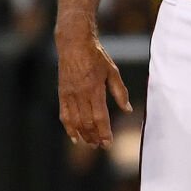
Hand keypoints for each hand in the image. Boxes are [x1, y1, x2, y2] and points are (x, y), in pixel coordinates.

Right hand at [56, 18, 131, 148]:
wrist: (74, 44)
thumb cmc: (96, 56)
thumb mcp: (113, 71)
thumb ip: (120, 92)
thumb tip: (127, 110)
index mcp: (95, 89)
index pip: (100, 117)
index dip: (104, 132)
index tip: (108, 143)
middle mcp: (81, 94)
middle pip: (88, 122)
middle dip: (95, 137)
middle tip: (101, 146)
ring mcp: (70, 95)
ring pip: (76, 121)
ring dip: (83, 135)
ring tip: (90, 144)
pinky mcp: (63, 93)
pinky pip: (65, 114)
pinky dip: (69, 127)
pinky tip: (74, 137)